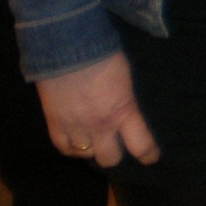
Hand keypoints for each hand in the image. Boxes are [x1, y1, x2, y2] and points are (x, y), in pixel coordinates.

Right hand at [36, 52, 158, 166]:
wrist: (66, 48)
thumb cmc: (102, 55)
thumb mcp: (125, 79)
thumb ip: (126, 100)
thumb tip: (126, 110)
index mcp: (124, 111)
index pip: (141, 145)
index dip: (148, 154)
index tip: (151, 158)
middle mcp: (100, 125)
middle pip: (110, 158)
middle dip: (115, 152)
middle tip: (115, 143)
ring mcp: (76, 128)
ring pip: (86, 156)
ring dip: (92, 149)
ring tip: (94, 139)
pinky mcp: (55, 125)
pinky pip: (64, 149)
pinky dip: (71, 147)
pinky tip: (75, 140)